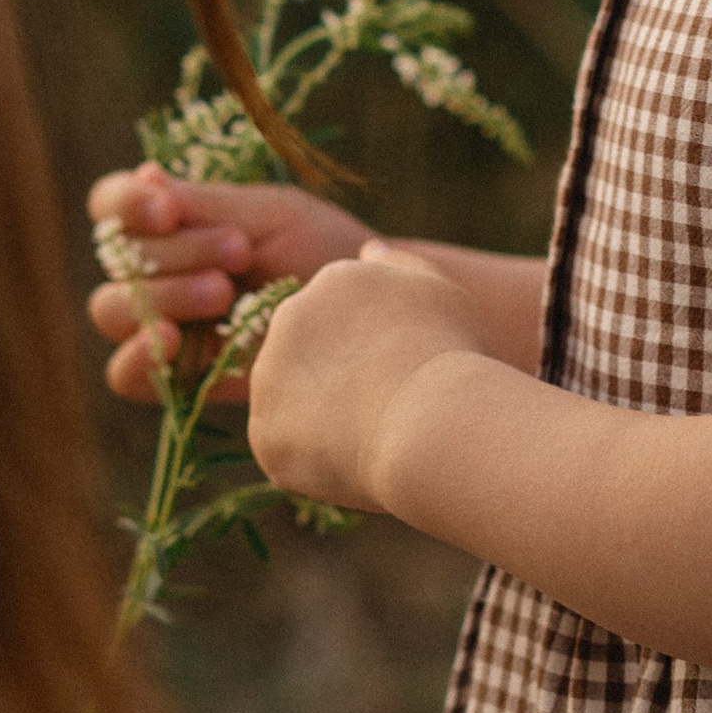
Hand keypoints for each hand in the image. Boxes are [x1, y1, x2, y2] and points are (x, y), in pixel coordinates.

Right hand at [84, 172, 366, 402]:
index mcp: (171, 225)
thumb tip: (146, 174)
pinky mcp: (176, 378)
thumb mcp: (271, 217)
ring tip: (224, 293)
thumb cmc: (323, 253)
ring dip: (163, 296)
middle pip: (118, 260)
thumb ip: (206, 203)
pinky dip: (139, 356)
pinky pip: (125, 374)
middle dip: (174, 252)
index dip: (127, 204)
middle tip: (238, 252)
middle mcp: (155, 273)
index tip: (168, 209)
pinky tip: (172, 341)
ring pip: (113, 311)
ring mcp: (160, 326)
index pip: (112, 206)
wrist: (366, 314)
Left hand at [246, 245, 487, 513]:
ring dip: (325, 418)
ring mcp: (268, 378)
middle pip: (310, 355)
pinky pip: (289, 450)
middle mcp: (287, 319)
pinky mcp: (264, 434)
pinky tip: (356, 459)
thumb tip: (369, 251)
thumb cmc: (447, 353)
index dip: (374, 350)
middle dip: (340, 380)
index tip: (403, 368)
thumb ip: (401, 264)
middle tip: (388, 404)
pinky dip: (317, 461)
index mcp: (331, 282)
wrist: (431, 420)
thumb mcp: (440, 290)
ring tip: (374, 433)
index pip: (341, 317)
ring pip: (294, 402)